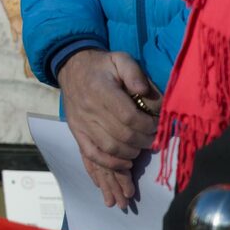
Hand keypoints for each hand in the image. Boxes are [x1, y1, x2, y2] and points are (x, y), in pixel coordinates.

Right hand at [58, 49, 158, 209]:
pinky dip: (106, 167)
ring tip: (138, 163)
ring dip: (127, 160)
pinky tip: (121, 170)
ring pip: (107, 150)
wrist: (71, 67)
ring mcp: (81, 124)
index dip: (147, 127)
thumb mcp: (120, 59)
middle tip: (154, 143)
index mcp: (101, 90)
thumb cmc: (102, 65)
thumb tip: (146, 93)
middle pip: (120, 137)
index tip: (158, 128)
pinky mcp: (78, 133)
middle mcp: (89, 110)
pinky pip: (90, 155)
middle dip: (142, 144)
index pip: (127, 117)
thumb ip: (134, 73)